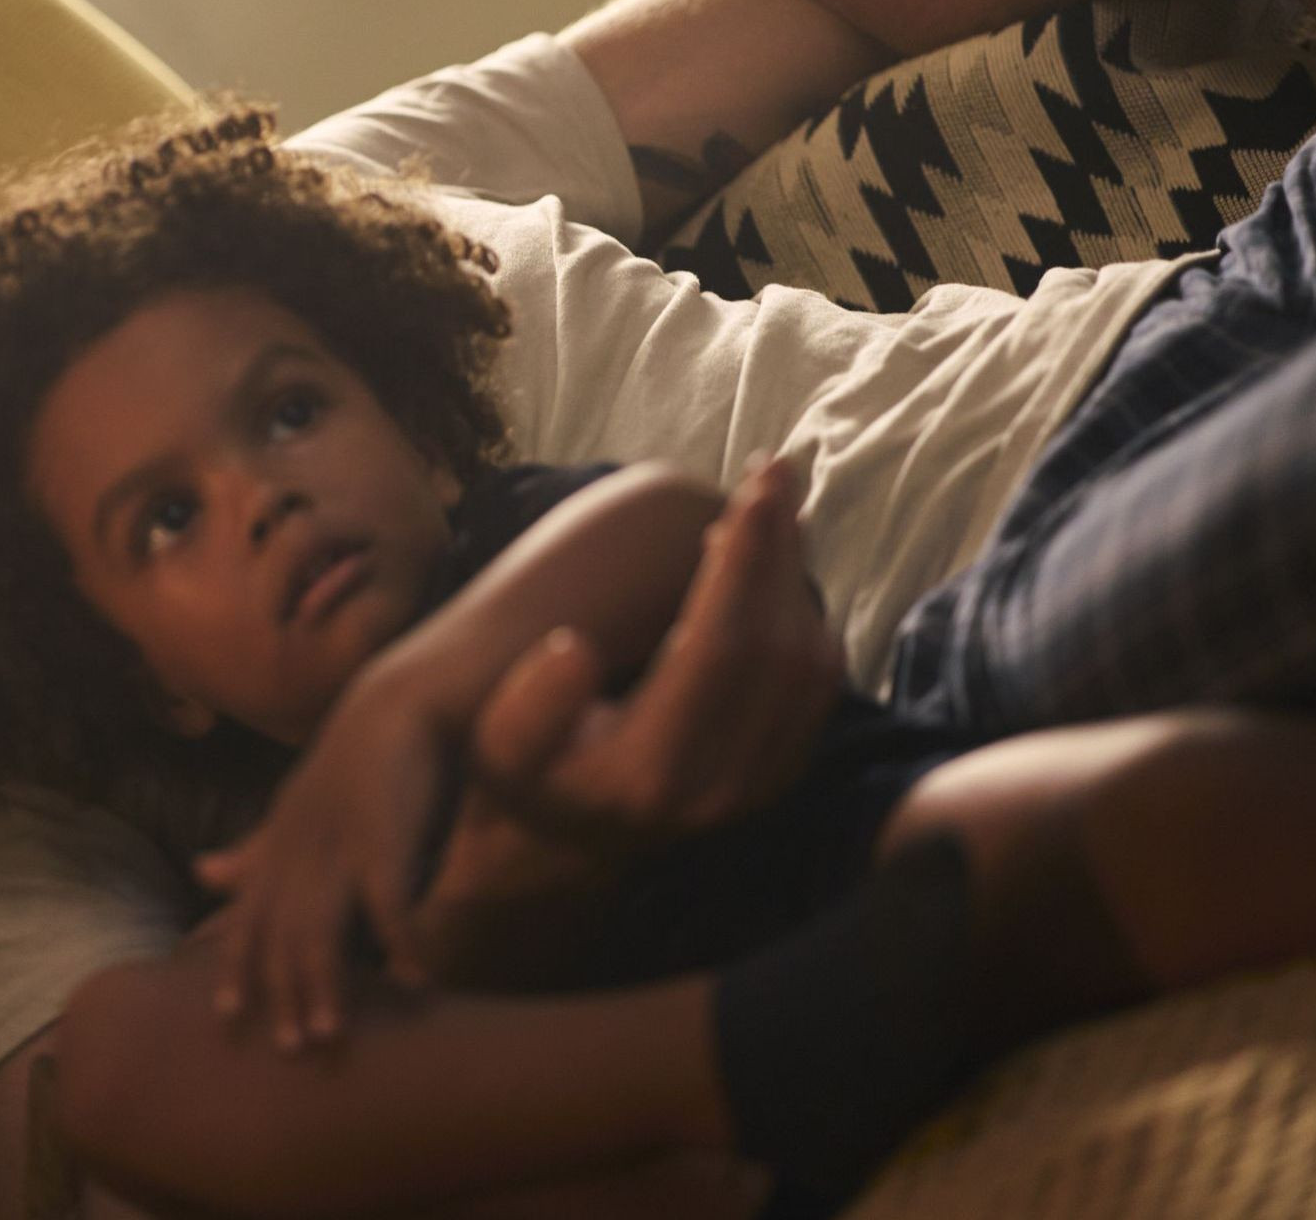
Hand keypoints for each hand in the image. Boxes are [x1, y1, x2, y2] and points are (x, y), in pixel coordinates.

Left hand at [193, 671, 450, 1053]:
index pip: (248, 916)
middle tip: (287, 1048)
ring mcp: (337, 845)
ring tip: (330, 1034)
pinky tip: (414, 981)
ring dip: (325, 985)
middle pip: (279, 933)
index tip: (225, 1019)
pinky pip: (387, 902)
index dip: (236, 966)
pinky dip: (400, 944)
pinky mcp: (382, 836)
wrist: (399, 702)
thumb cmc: (353, 760)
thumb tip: (201, 871)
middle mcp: (296, 849)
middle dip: (279, 992)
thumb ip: (252, 848)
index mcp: (277, 844)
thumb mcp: (291, 806)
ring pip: (319, 927)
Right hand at [470, 457, 840, 843]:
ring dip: (798, 574)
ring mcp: (756, 786)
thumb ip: (528, 707)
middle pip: (778, 648)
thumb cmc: (523, 774)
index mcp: (652, 772)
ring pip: (810, 663)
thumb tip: (573, 650)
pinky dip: (806, 611)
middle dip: (780, 550)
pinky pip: (818, 685)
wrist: (557, 843)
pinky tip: (775, 564)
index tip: (750, 492)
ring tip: (774, 503)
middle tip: (772, 471)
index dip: (743, 565)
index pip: (718, 651)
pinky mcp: (776, 775)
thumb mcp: (498, 748)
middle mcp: (720, 788)